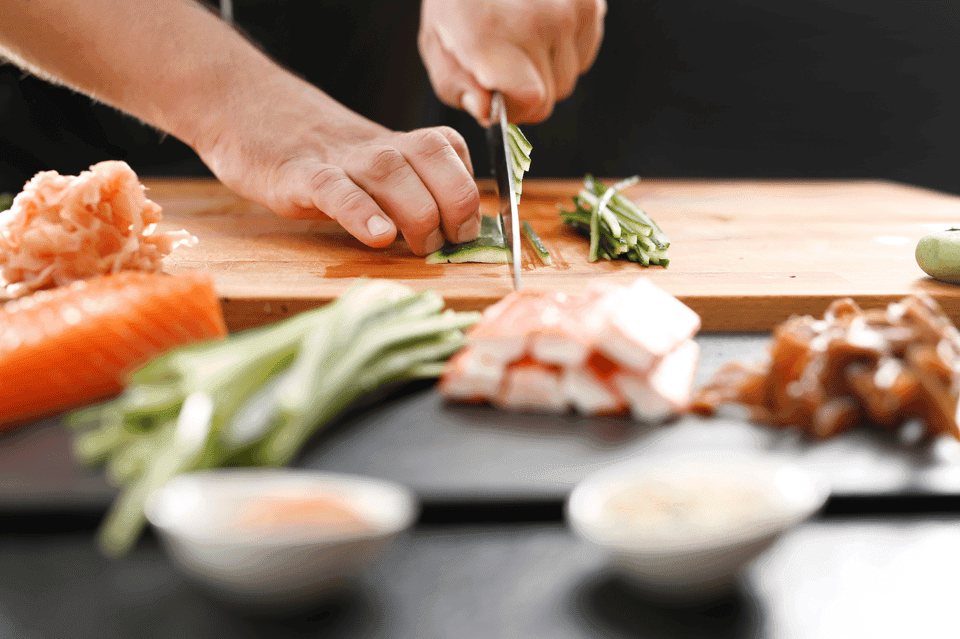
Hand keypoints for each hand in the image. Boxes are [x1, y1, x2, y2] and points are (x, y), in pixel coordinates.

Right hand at [195, 73, 481, 255]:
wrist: (245, 109)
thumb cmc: (316, 154)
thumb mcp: (368, 164)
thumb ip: (405, 192)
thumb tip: (451, 235)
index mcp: (397, 146)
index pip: (452, 149)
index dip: (469, 192)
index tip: (466, 230)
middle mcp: (376, 147)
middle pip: (433, 159)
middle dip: (455, 204)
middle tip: (446, 243)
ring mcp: (337, 159)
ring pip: (391, 172)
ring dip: (418, 212)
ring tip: (421, 245)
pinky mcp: (297, 175)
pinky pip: (335, 191)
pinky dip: (361, 213)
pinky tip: (378, 237)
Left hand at [418, 0, 605, 124]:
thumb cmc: (458, 0)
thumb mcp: (437, 44)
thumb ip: (457, 87)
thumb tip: (486, 111)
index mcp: (491, 36)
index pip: (533, 100)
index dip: (517, 108)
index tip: (500, 96)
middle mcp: (536, 21)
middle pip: (552, 95)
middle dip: (529, 90)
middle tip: (506, 62)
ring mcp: (567, 10)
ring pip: (570, 76)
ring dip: (547, 69)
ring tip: (522, 39)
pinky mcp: (588, 2)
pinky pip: (585, 52)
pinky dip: (565, 48)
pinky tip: (541, 26)